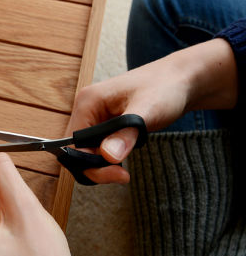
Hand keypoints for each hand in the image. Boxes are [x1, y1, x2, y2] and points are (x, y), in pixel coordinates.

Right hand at [68, 38, 236, 183]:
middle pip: (76, 149)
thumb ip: (126, 133)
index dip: (89, 163)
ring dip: (102, 164)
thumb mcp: (147, 111)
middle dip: (95, 167)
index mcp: (88, 102)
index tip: (116, 172)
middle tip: (122, 174)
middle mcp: (86, 109)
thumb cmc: (166, 87)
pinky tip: (125, 155)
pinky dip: (108, 157)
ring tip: (124, 168)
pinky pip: (97, 147)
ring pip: (86, 151)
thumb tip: (107, 155)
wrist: (182, 80)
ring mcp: (95, 116)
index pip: (73, 143)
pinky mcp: (105, 124)